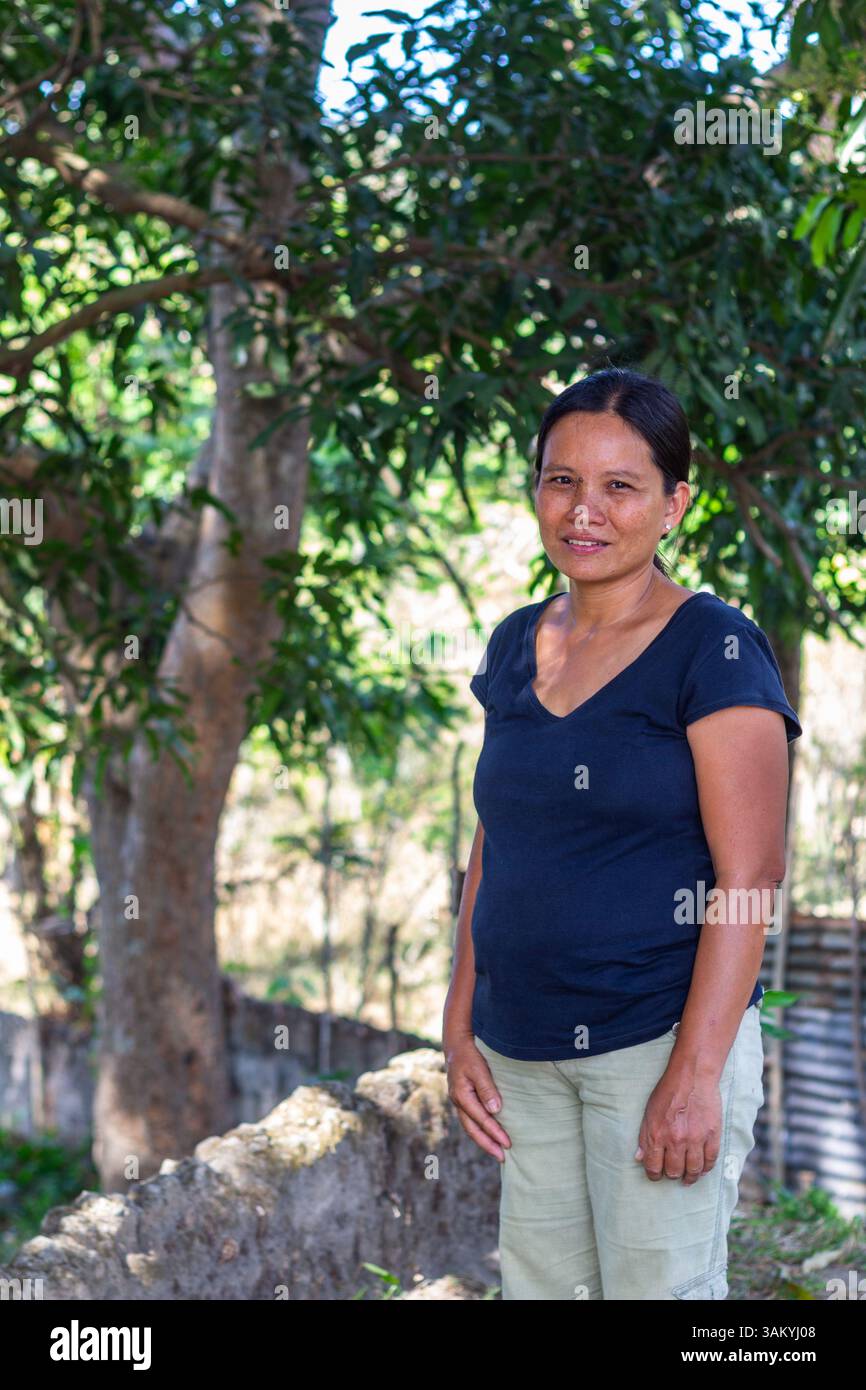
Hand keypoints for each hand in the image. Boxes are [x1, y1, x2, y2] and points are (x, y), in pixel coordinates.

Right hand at [445, 1034, 510, 1162]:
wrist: (456, 1044)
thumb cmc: (469, 1054)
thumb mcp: (479, 1068)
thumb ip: (487, 1089)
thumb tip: (495, 1111)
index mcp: (462, 1096)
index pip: (481, 1120)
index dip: (495, 1133)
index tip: (508, 1144)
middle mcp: (458, 1102)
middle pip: (472, 1130)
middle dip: (488, 1144)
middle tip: (503, 1157)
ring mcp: (459, 1101)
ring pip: (470, 1127)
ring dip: (483, 1140)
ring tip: (497, 1152)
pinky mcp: (462, 1099)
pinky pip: (471, 1120)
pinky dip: (479, 1130)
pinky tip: (488, 1135)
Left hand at [634, 1066, 721, 1184]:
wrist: (692, 1076)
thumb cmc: (668, 1091)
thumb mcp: (649, 1111)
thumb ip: (644, 1136)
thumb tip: (639, 1158)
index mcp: (657, 1134)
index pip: (653, 1167)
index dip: (654, 1175)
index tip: (656, 1175)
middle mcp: (675, 1140)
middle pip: (674, 1171)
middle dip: (672, 1175)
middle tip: (673, 1173)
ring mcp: (695, 1139)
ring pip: (693, 1170)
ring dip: (690, 1177)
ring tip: (688, 1178)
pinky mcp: (712, 1135)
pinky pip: (710, 1160)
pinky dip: (706, 1168)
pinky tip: (702, 1169)